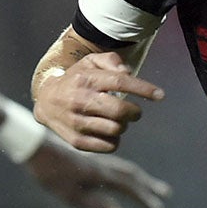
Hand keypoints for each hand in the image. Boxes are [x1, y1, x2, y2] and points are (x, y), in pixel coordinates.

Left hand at [25, 133, 169, 207]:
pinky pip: (113, 165)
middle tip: (165, 193)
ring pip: (123, 168)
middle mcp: (103, 165)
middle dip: (149, 185)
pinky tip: (117, 175)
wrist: (33, 145)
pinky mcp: (86, 158)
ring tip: (147, 183)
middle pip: (132, 174)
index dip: (145, 199)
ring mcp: (95, 160)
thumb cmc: (50, 173)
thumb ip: (96, 207)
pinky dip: (124, 172)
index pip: (130, 188)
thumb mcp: (70, 195)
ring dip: (139, 177)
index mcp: (102, 174)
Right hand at [32, 52, 164, 153]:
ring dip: (124, 125)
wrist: (46, 101)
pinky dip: (115, 140)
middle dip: (135, 112)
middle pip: (120, 111)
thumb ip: (111, 61)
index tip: (160, 95)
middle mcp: (80, 100)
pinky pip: (109, 146)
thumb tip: (128, 73)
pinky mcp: (77, 141)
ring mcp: (77, 123)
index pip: (120, 83)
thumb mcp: (90, 62)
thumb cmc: (76, 79)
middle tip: (135, 112)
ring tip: (117, 120)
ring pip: (116, 130)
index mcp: (86, 79)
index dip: (143, 89)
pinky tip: (108, 131)